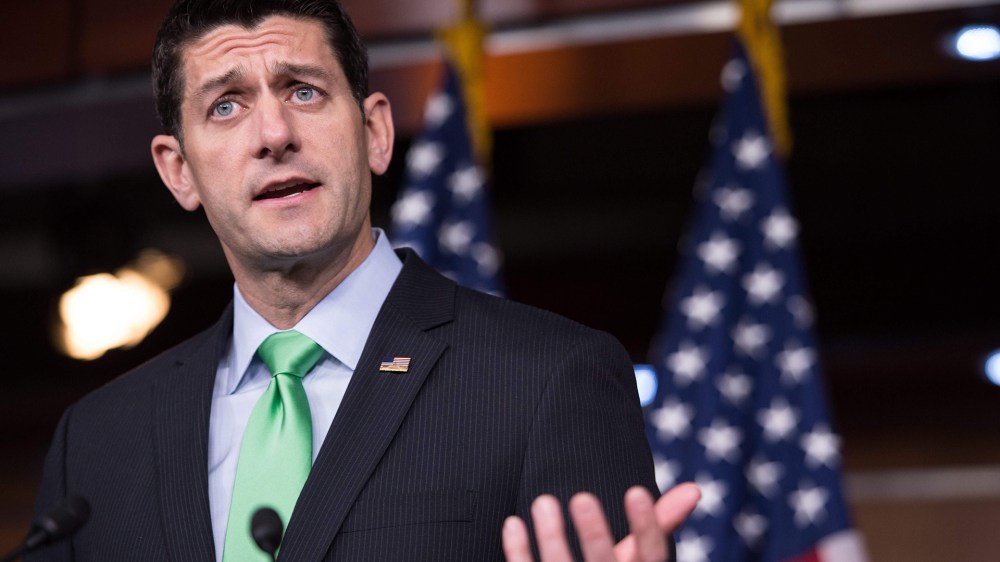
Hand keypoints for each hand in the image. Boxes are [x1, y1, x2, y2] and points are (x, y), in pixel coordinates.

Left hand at [502, 483, 699, 561]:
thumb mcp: (641, 561)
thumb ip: (662, 525)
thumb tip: (694, 488)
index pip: (651, 556)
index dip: (648, 526)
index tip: (636, 490)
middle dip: (595, 535)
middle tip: (581, 496)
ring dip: (551, 537)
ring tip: (542, 501)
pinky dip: (519, 552)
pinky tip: (513, 524)